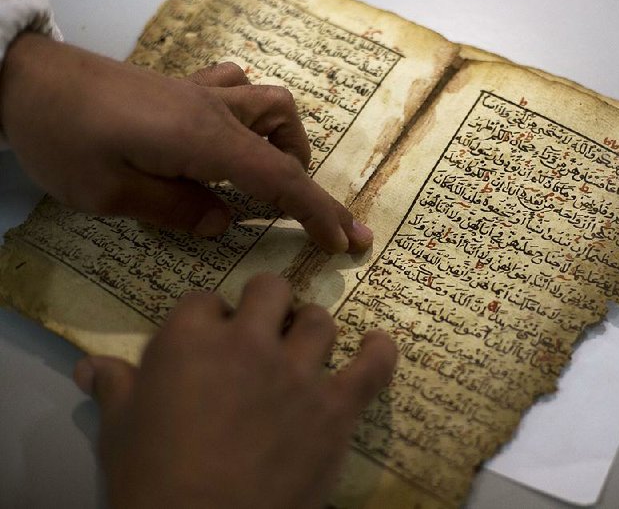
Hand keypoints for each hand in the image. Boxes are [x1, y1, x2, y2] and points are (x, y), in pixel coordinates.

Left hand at [0, 32, 371, 252]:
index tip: (346, 242)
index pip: (281, 179)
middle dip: (308, 181)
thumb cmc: (63, 139)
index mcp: (205, 141)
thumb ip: (176, 209)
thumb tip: (223, 223)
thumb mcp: (112, 193)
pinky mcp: (181, 88)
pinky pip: (236, 88)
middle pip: (287, 135)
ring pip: (270, 103)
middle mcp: (215, 112)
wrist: (24, 79)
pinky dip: (251, 114)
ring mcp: (200, 94)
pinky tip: (233, 135)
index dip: (318, 213)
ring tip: (270, 176)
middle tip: (308, 220)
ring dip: (285, 142)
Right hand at [73, 273, 396, 507]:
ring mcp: (298, 372)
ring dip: (312, 327)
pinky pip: (372, 365)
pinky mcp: (335, 407)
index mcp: (191, 340)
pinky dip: (380, 351)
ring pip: (319, 320)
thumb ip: (113, 388)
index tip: (211, 336)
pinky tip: (378, 344)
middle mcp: (249, 342)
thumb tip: (89, 367)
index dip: (209, 317)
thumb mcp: (118, 430)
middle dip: (266, 302)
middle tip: (264, 328)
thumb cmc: (150, 479)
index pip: (204, 300)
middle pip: (269, 290)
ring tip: (307, 343)